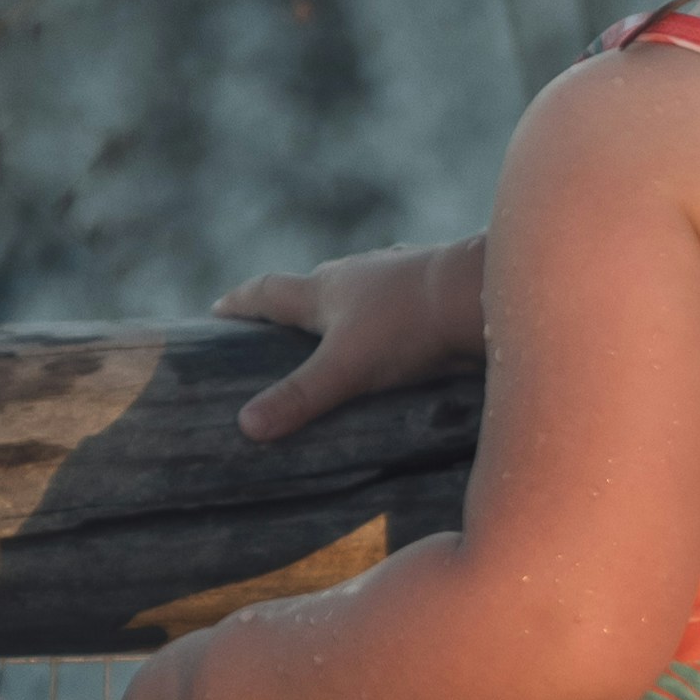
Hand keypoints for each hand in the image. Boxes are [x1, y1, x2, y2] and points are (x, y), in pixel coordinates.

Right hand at [216, 236, 485, 442]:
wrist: (482, 294)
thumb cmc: (407, 326)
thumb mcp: (346, 368)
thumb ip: (299, 397)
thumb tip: (246, 425)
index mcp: (324, 288)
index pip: (267, 290)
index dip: (240, 303)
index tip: (218, 311)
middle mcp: (356, 274)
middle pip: (312, 288)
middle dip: (293, 310)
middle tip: (278, 335)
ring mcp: (396, 277)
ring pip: (359, 293)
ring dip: (344, 313)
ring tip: (339, 342)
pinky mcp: (430, 290)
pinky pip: (396, 302)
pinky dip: (385, 318)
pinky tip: (397, 336)